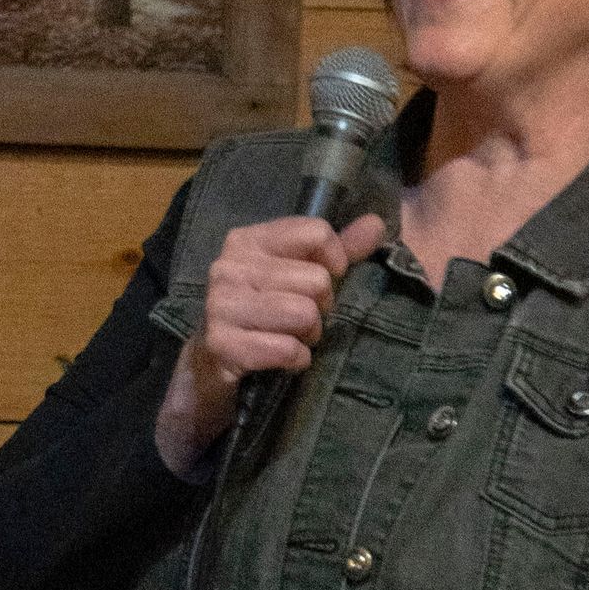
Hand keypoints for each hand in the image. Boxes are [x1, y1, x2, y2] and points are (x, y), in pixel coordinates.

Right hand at [154, 212, 385, 477]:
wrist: (212, 365)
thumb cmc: (265, 314)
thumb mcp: (299, 276)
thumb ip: (339, 250)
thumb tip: (376, 224)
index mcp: (248, 240)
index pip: (316, 233)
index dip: (334, 263)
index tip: (324, 283)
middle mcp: (229, 266)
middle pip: (316, 279)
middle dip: (321, 307)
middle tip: (302, 320)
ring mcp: (221, 305)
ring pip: (303, 313)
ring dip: (309, 335)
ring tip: (293, 337)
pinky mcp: (221, 343)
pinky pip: (286, 349)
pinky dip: (297, 359)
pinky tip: (284, 359)